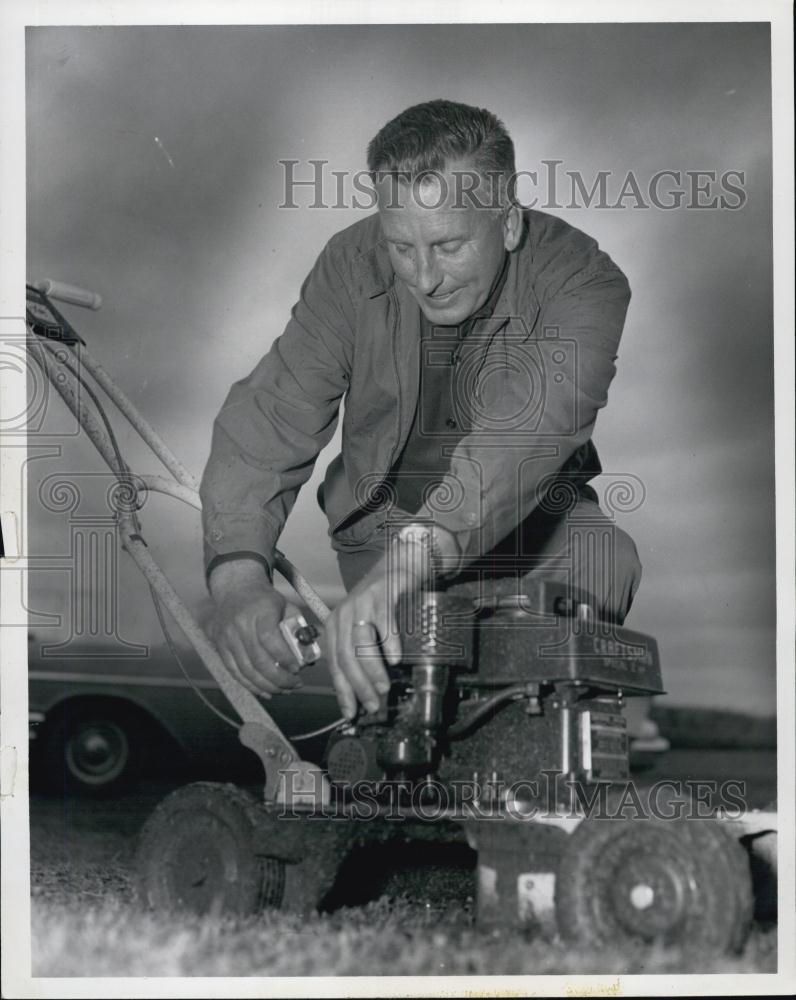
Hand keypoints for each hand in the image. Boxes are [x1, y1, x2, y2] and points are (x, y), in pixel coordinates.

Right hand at [209, 559, 302, 696]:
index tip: (297, 669)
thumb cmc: (265, 600)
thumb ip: (297, 628)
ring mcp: (227, 637)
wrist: (235, 589)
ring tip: (284, 690)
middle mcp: (240, 625)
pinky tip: (265, 691)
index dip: (284, 658)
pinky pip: (234, 672)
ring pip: (246, 670)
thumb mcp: (285, 606)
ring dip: (266, 686)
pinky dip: (250, 685)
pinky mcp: (219, 646)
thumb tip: (309, 654)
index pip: (270, 640)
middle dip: (279, 678)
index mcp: (259, 612)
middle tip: (295, 684)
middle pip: (258, 660)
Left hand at [321, 557, 402, 718]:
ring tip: (383, 688)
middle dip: (358, 685)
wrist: (396, 566)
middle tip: (372, 705)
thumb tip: (365, 692)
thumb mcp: (362, 626)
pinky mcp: (383, 594)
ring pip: (361, 642)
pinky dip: (389, 642)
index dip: (342, 690)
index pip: (334, 664)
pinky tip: (395, 658)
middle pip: (346, 656)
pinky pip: (384, 621)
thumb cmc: (381, 603)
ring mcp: (363, 603)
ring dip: (372, 669)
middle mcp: (343, 614)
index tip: (351, 712)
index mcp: (334, 626)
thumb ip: (359, 652)